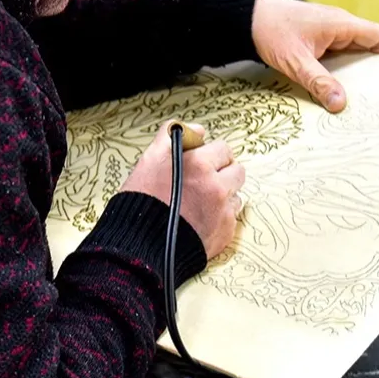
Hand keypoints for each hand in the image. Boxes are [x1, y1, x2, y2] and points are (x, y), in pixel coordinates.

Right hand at [119, 121, 245, 257]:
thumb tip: (195, 129)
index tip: (202, 161)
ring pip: (236, 194)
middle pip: (236, 170)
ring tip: (200, 202)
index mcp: (200, 165)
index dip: (211, 154)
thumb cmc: (142, 204)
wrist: (142, 247)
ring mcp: (223, 211)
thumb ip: (172, 136)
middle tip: (204, 181)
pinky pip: (232, 217)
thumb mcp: (149, 160)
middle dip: (222, 173)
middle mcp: (216, 186)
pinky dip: (220, 216)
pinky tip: (201, 219)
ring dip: (223, 195)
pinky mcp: (225, 232)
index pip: (223, 149)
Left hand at [251, 0, 378, 111]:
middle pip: (367, 46)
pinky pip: (335, 51)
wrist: (245, 17)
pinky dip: (336, 66)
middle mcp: (339, 24)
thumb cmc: (270, 31)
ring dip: (350, 69)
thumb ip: (319, 82)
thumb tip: (341, 103)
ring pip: (350, 50)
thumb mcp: (295, 62)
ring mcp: (327, 29)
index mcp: (341, 24)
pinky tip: (329, 84)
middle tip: (368, 95)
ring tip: (350, 94)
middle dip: (369, 69)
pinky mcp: (316, 35)